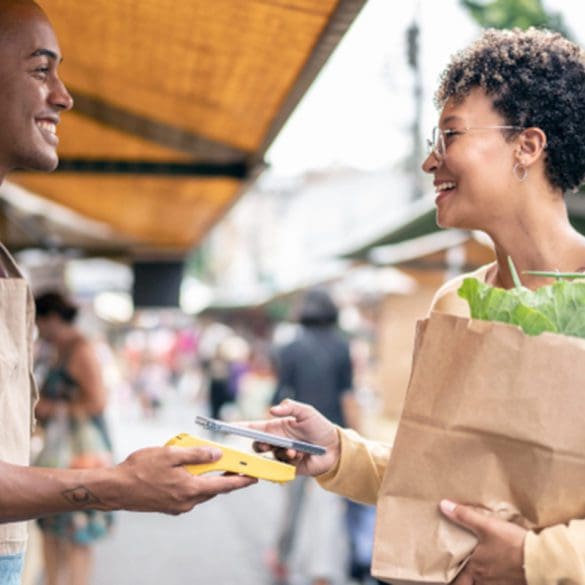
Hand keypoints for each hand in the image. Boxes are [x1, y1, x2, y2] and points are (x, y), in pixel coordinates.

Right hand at [114, 446, 256, 514]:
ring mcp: (177, 506)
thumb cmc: (140, 468)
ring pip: (201, 492)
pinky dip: (195, 483)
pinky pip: (189, 494)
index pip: (223, 485)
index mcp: (190, 489)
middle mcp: (187, 502)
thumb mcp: (171, 454)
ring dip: (209, 480)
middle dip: (226, 478)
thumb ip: (197, 455)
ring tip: (213, 464)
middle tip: (237, 466)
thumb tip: (217, 455)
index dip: (241, 481)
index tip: (254, 477)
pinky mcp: (168, 506)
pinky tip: (190, 471)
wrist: (115, 488)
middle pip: (214, 489)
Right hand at [248, 399, 339, 476]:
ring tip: (294, 450)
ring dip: (280, 453)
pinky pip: (279, 468)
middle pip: (257, 445)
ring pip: (268, 457)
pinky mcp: (288, 468)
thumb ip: (290, 407)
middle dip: (259, 445)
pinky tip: (299, 456)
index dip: (241, 427)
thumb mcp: (306, 412)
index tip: (229, 427)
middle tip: (266, 444)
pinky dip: (288, 461)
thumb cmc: (319, 427)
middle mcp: (276, 442)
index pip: (254, 427)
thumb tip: (273, 409)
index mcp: (276, 428)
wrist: (335, 448)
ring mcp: (281, 455)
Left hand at [439, 499, 527, 584]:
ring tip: (485, 571)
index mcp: (476, 568)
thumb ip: (464, 516)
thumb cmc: (512, 544)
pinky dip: (500, 580)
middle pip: (472, 584)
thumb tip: (443, 505)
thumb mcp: (486, 526)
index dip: (454, 580)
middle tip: (467, 574)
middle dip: (469, 580)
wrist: (542, 560)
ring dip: (484, 580)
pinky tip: (504, 573)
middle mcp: (487, 581)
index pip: (459, 581)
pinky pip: (503, 584)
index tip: (451, 577)